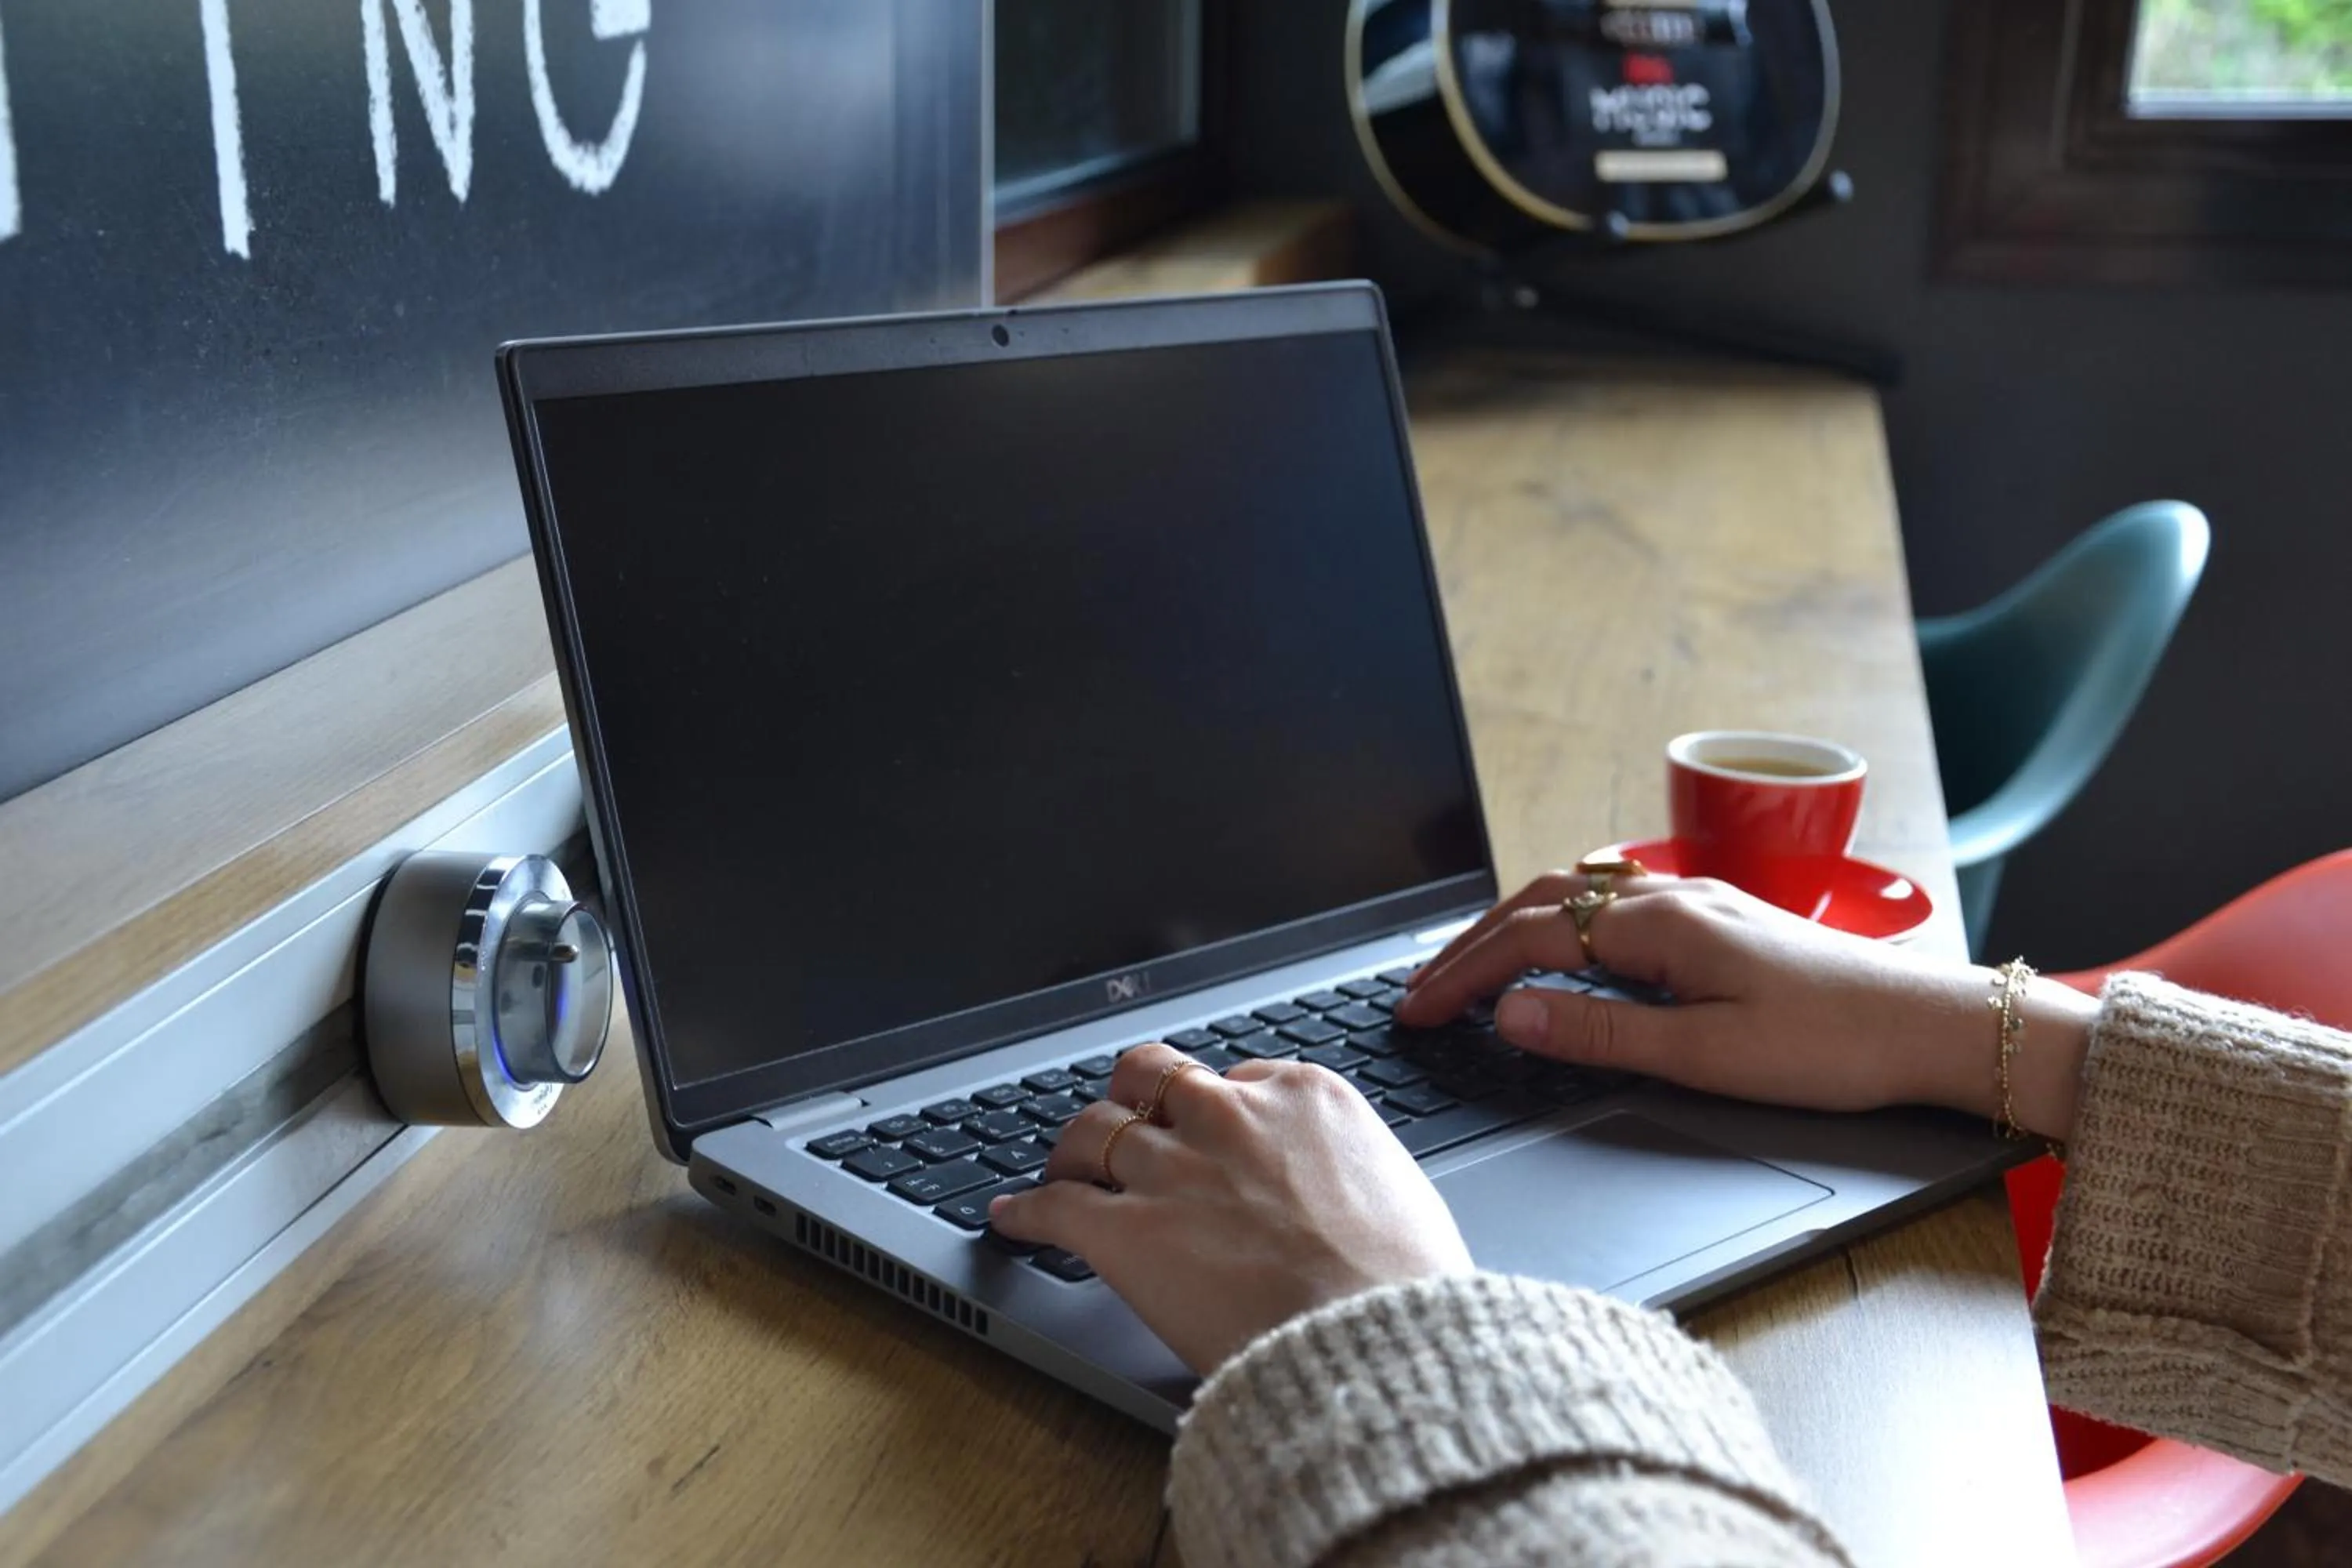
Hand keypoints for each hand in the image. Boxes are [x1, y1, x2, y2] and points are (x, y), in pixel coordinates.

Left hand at [988, 1043, 1472, 1373]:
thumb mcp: (1396, 1190)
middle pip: (1149, 1078)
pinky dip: (1026, 1212)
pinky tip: (1012, 1218)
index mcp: (1302, 1096)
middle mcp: (1229, 1117)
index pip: (1233, 1077)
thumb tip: (1329, 1188)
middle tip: (1124, 1124)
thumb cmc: (1402, 1287)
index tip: (1205, 1135)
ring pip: (1091, 1130)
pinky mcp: (1125, 1230)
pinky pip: (1054, 1206)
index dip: (1212, 1110)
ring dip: (1073, 1152)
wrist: (1374, 1345)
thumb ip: (1344, 1167)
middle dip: (1131, 1098)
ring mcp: (1172, 1168)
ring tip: (1064, 1171)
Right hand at [1397, 869, 2097, 1141]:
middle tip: (1420, 994)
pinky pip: (1613, 903)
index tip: (1416, 1014)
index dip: (1462, 976)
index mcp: (1661, 927)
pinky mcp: (1721, 920)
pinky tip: (1562, 947)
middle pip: (1541, 904)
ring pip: (1576, 896)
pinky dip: (1560, 921)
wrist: (1933, 1026)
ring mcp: (1698, 903)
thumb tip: (1514, 1013)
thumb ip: (1603, 1032)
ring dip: (1512, 928)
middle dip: (1470, 946)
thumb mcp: (1709, 1056)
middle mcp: (1673, 899)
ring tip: (1469, 967)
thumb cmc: (1834, 1046)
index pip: (1529, 941)